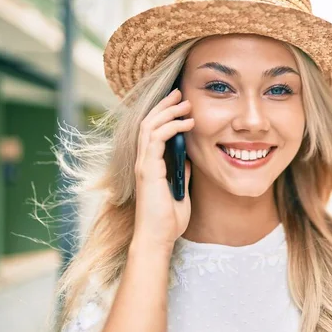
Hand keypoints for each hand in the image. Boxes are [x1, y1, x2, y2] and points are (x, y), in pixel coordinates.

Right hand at [133, 88, 193, 251]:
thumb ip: (181, 173)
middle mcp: (143, 161)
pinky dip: (171, 127)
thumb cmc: (168, 219)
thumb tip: (187, 159)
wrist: (159, 238)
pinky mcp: (148, 169)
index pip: (153, 130)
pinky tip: (187, 123)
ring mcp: (144, 164)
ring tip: (186, 103)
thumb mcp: (180, 190)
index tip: (180, 104)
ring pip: (150, 126)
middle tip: (181, 93)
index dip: (164, 114)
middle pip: (149, 122)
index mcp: (150, 164)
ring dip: (168, 112)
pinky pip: (156, 139)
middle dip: (165, 105)